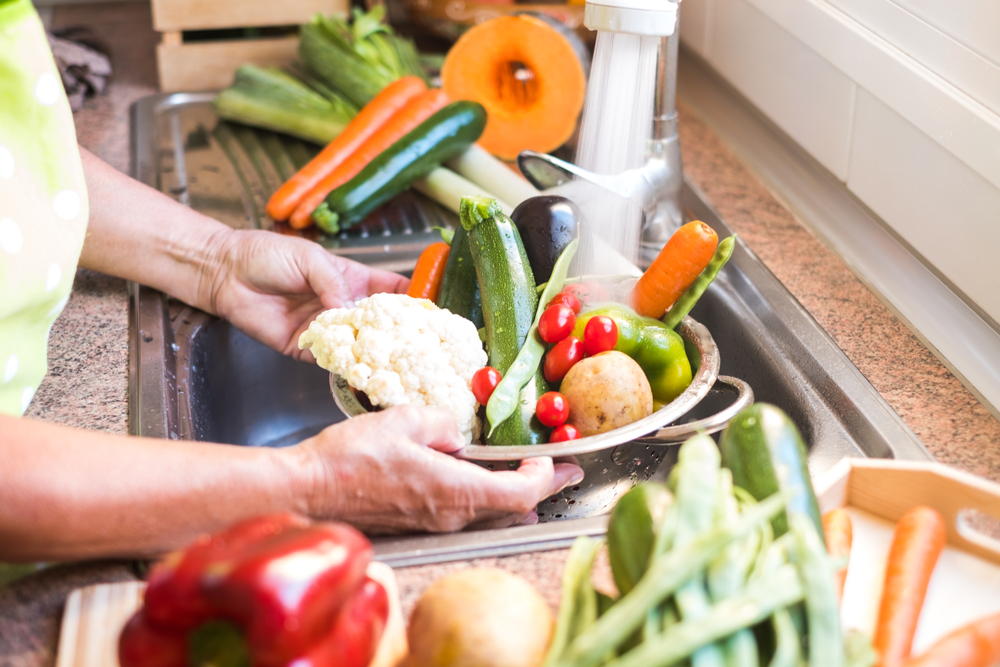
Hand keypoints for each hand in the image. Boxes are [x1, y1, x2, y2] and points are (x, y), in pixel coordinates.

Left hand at [204, 230, 407, 359]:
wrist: (226, 273)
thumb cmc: (266, 255)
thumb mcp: (309, 258)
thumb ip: (333, 282)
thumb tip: (350, 308)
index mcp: (351, 280)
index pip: (392, 291)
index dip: (413, 299)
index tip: (433, 309)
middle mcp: (343, 307)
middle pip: (380, 324)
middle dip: (401, 333)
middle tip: (423, 344)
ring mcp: (326, 330)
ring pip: (359, 346)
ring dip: (376, 354)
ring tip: (400, 362)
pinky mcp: (306, 349)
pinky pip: (331, 361)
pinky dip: (345, 366)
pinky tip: (361, 369)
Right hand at [290, 406, 584, 532]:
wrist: (308, 492)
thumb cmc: (350, 457)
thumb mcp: (404, 420)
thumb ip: (444, 422)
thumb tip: (457, 435)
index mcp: (455, 491)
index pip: (521, 493)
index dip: (547, 476)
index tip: (557, 458)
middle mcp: (451, 517)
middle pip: (514, 510)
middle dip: (545, 489)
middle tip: (567, 472)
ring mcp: (435, 525)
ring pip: (492, 516)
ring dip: (517, 496)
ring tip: (536, 478)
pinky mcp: (420, 525)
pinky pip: (467, 516)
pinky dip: (488, 501)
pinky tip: (485, 484)